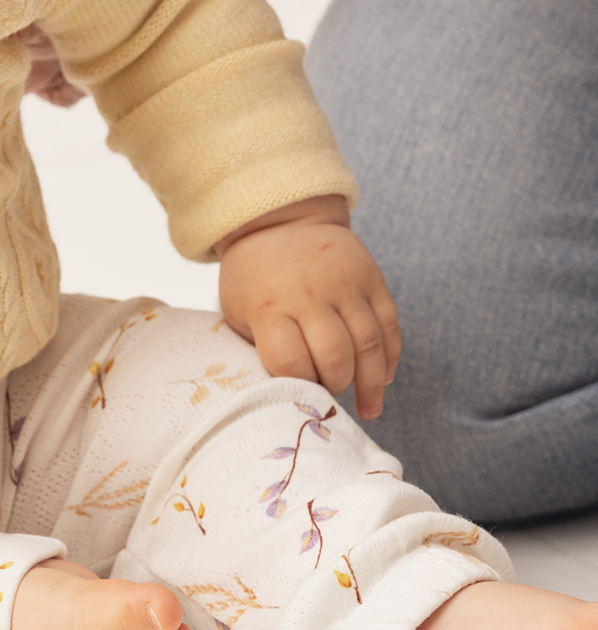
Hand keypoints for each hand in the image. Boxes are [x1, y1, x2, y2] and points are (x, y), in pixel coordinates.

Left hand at [217, 199, 400, 420]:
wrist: (279, 221)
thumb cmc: (254, 279)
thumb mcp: (238, 311)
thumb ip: (262, 349)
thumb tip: (287, 396)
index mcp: (269, 305)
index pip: (290, 361)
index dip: (298, 385)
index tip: (298, 394)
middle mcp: (310, 293)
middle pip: (336, 358)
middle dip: (336, 386)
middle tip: (330, 395)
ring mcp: (344, 283)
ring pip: (370, 346)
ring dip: (371, 384)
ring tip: (368, 408)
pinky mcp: (371, 277)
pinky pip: (389, 325)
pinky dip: (390, 357)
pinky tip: (383, 377)